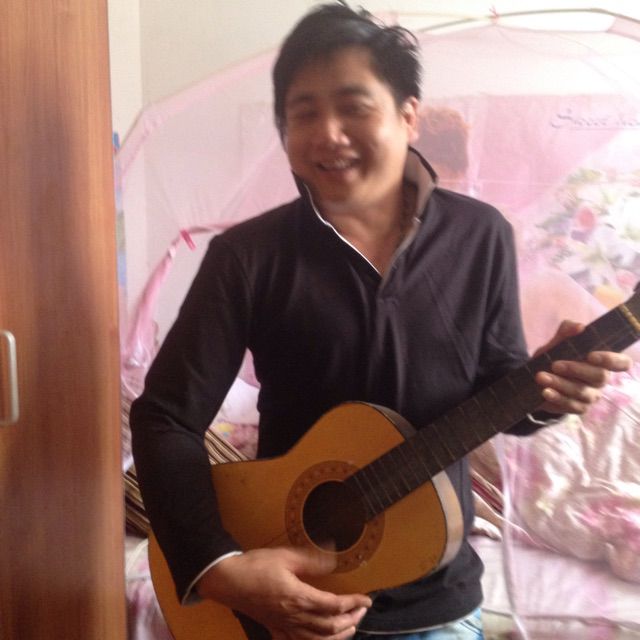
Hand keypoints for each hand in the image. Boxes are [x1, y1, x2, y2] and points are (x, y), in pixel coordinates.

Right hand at [196, 547, 370, 639]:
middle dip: (350, 621)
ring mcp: (283, 626)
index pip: (333, 605)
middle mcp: (294, 616)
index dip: (353, 604)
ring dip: (337, 637)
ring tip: (350, 629)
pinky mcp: (274, 629)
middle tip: (362, 612)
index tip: (366, 599)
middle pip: (329, 627)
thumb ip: (311, 559)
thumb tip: (334, 558)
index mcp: (298, 597)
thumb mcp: (285, 556)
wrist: (227, 580)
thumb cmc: (255, 566)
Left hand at [533, 320, 631, 414]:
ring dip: (560, 384)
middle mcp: (601, 380)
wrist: (535, 378)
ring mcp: (591, 396)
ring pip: (582, 392)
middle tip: (555, 365)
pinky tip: (545, 392)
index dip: (612, 360)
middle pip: (600, 377)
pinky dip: (557, 398)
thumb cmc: (554, 357)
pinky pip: (572, 406)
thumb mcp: (557, 343)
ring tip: (541, 377)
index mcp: (602, 362)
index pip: (622, 363)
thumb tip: (579, 327)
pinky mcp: (579, 408)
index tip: (591, 355)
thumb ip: (567, 331)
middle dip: (576, 369)